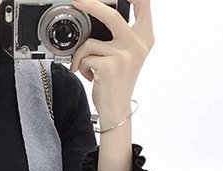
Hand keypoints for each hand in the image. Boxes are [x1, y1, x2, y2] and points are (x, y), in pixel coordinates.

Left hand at [67, 0, 153, 125]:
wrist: (116, 108)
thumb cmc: (117, 81)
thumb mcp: (126, 53)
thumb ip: (120, 33)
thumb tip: (98, 11)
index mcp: (145, 36)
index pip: (143, 4)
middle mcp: (138, 44)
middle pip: (111, 15)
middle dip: (90, 5)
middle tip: (77, 1)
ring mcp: (124, 55)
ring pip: (90, 42)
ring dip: (81, 55)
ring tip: (87, 66)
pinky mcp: (110, 66)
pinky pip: (85, 57)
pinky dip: (80, 66)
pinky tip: (89, 75)